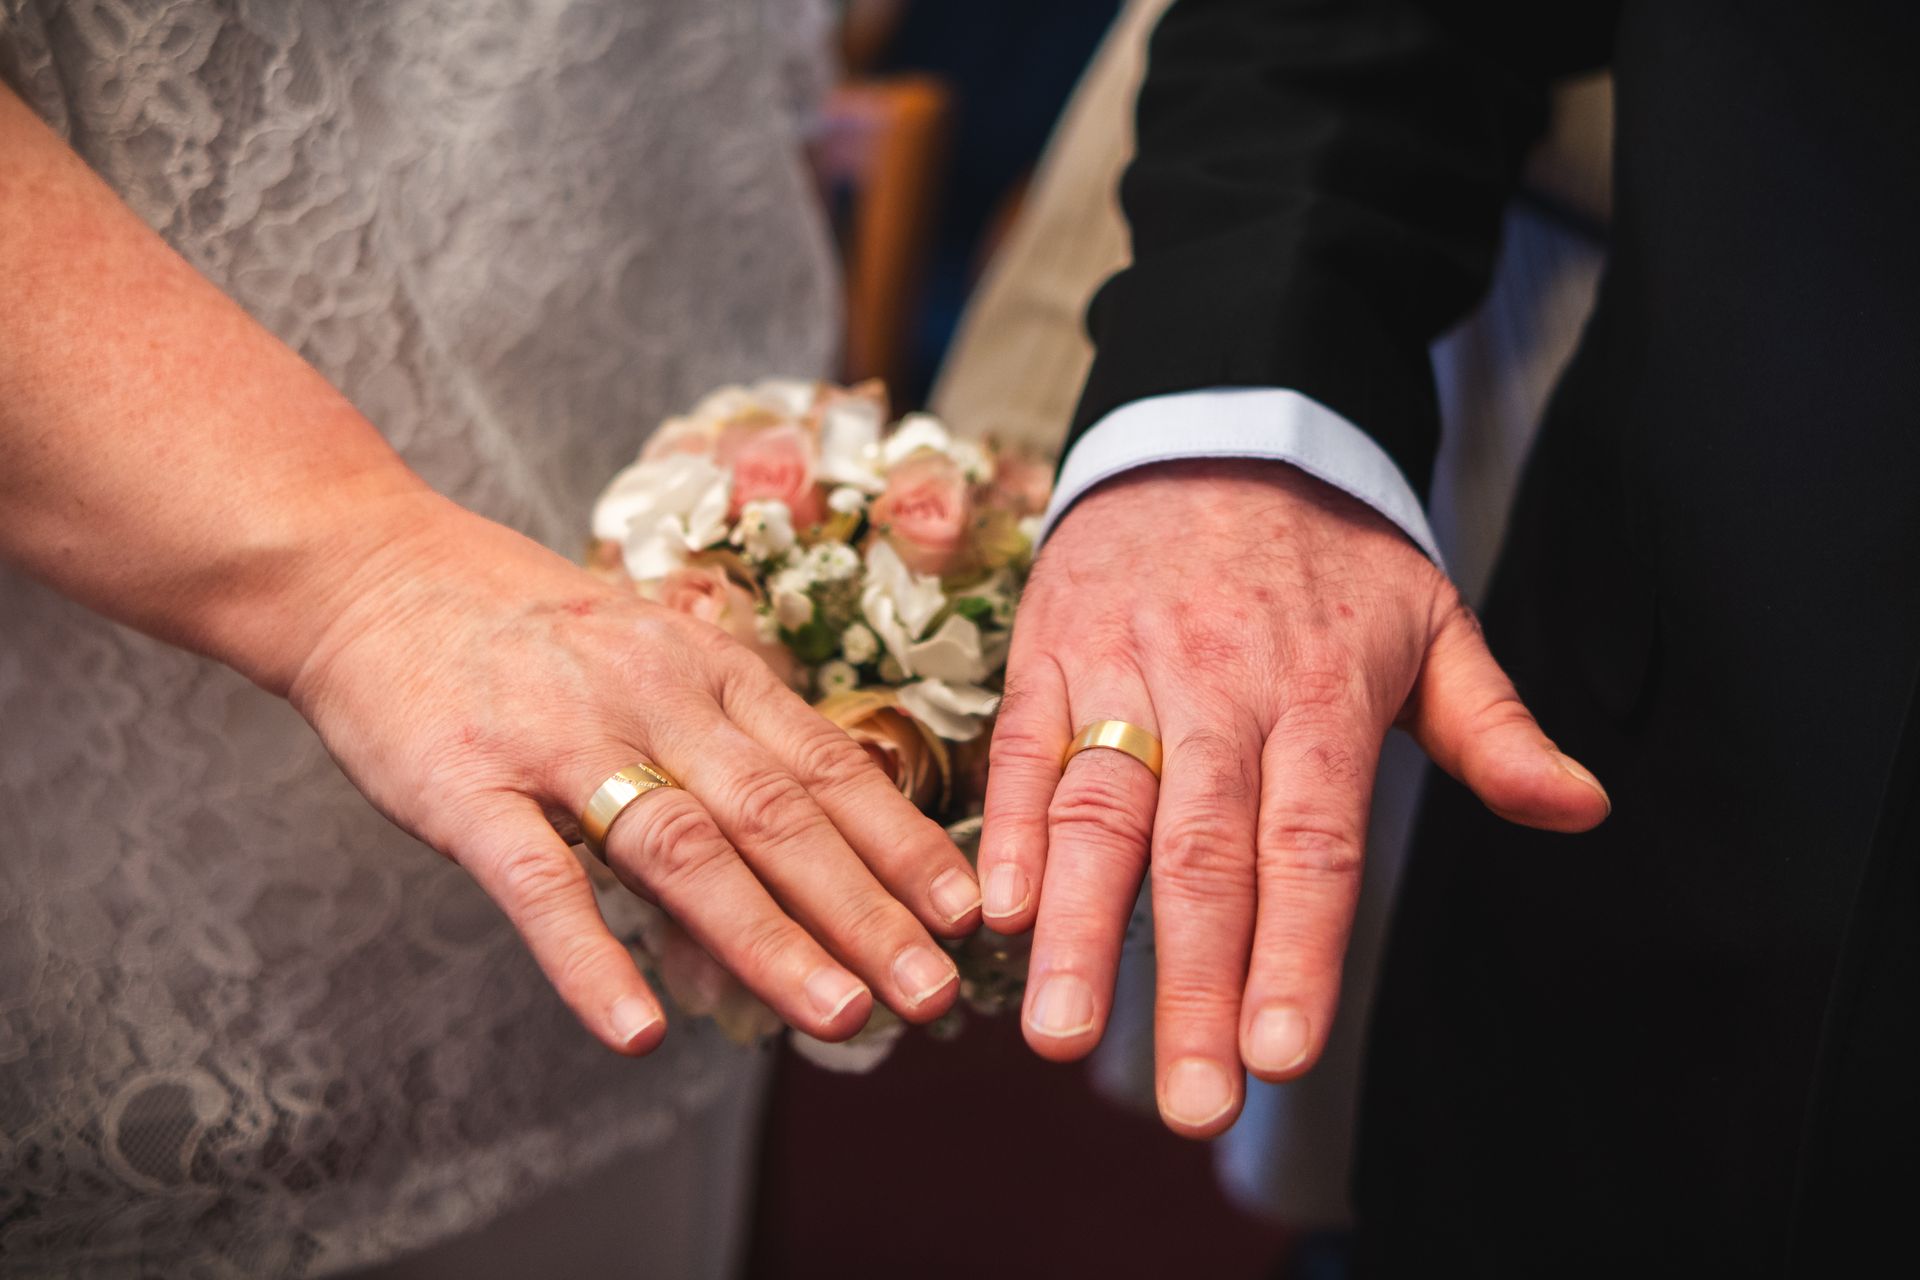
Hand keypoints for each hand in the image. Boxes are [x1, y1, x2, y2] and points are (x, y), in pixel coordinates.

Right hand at [287, 495, 980, 1053]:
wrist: (371, 568)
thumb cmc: (527, 631)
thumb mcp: (651, 652)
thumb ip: (726, 735)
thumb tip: (818, 838)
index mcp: (707, 670)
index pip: (826, 766)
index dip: (902, 842)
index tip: (967, 913)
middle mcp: (651, 699)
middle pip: (777, 816)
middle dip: (864, 909)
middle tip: (931, 993)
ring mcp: (559, 742)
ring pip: (682, 849)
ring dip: (767, 940)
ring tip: (838, 1016)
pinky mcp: (465, 786)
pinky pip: (537, 883)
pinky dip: (591, 959)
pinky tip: (638, 1031)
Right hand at [979, 461, 1608, 1134]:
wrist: (1216, 422)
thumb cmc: (1330, 550)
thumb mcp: (1434, 620)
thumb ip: (1494, 727)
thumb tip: (1581, 811)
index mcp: (1320, 692)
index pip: (1311, 844)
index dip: (1296, 951)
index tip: (1282, 1054)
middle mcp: (1218, 687)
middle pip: (1204, 853)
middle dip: (1192, 984)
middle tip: (1191, 1102)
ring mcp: (1123, 667)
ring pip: (1098, 808)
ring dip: (1077, 929)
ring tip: (1061, 1039)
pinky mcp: (1050, 649)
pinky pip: (1021, 743)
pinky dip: (1004, 827)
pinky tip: (995, 912)